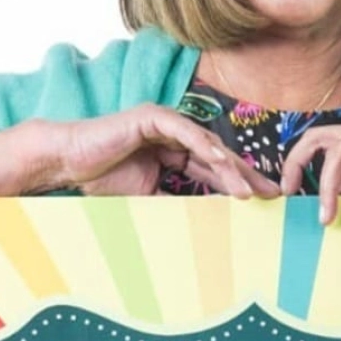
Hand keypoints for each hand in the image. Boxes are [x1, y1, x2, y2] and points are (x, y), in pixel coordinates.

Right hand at [56, 104, 280, 197]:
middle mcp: (174, 133)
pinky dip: (204, 146)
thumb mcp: (149, 198)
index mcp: (174, 151)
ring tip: (248, 190)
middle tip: (270, 195)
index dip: (236, 184)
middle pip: (217, 156)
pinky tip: (222, 163)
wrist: (70, 163)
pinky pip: (184, 131)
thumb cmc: (102, 180)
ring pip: (206, 144)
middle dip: (244, 176)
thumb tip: (202, 225)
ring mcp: (164, 122)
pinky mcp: (151, 116)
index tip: (261, 203)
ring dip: (229, 167)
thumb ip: (175, 202)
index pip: (213, 169)